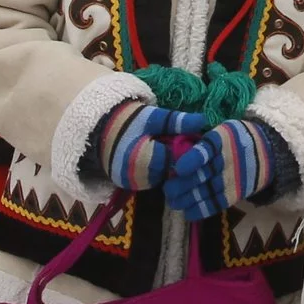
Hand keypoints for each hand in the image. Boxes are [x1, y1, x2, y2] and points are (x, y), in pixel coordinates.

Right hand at [90, 101, 208, 191]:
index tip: (193, 140)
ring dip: (170, 166)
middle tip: (182, 144)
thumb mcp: (154, 117)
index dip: (186, 150)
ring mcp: (132, 184)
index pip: (175, 160)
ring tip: (169, 149)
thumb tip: (202, 121)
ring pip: (163, 178)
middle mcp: (136, 177)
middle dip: (179, 159)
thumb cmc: (129, 121)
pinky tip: (160, 157)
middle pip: (170, 172)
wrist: (101, 131)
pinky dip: (159, 170)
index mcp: (142, 159)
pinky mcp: (130, 186)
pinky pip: (152, 180)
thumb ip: (177, 121)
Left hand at [164, 118, 291, 220]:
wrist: (266, 151)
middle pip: (202, 175)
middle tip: (167, 189)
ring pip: (205, 192)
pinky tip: (187, 212)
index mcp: (221, 140)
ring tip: (173, 201)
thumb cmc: (235, 138)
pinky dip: (200, 210)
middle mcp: (227, 161)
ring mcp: (231, 180)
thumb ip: (201, 138)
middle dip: (182, 184)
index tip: (179, 168)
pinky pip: (215, 204)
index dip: (193, 160)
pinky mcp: (234, 195)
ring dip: (186, 199)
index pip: (207, 150)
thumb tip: (174, 146)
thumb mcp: (222, 130)